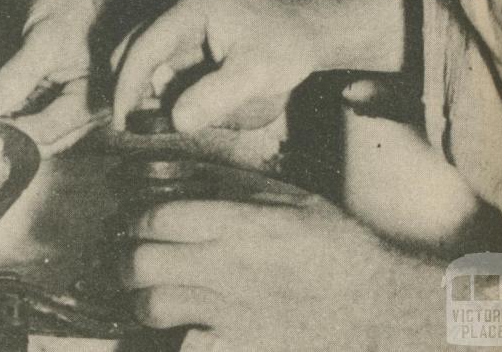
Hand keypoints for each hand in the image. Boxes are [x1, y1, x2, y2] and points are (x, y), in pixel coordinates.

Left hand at [0, 0, 107, 154]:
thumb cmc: (70, 2)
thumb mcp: (44, 39)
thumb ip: (17, 76)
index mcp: (94, 99)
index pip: (48, 131)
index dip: (13, 132)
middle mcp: (86, 109)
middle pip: (42, 138)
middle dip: (10, 132)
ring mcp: (68, 101)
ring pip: (33, 128)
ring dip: (7, 121)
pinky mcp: (53, 92)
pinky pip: (29, 110)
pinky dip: (8, 107)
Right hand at [113, 0, 324, 132]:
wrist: (307, 28)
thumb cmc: (285, 45)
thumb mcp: (255, 75)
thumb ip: (215, 98)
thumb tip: (175, 121)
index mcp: (191, 7)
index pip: (144, 46)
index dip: (127, 84)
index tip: (119, 120)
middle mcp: (179, 5)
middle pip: (135, 46)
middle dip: (130, 87)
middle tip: (132, 128)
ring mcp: (182, 16)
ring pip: (146, 54)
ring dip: (147, 89)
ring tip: (157, 122)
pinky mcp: (189, 30)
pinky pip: (163, 59)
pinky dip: (162, 85)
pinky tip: (174, 108)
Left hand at [120, 194, 442, 349]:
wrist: (375, 306)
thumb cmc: (331, 243)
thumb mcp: (285, 196)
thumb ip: (229, 183)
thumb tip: (177, 169)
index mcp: (236, 224)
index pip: (158, 217)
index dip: (136, 217)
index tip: (136, 218)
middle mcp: (226, 267)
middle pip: (143, 262)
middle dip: (126, 259)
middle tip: (130, 257)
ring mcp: (230, 313)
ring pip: (153, 306)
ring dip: (142, 299)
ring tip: (149, 293)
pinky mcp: (239, 348)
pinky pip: (186, 344)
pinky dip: (176, 336)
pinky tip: (181, 328)